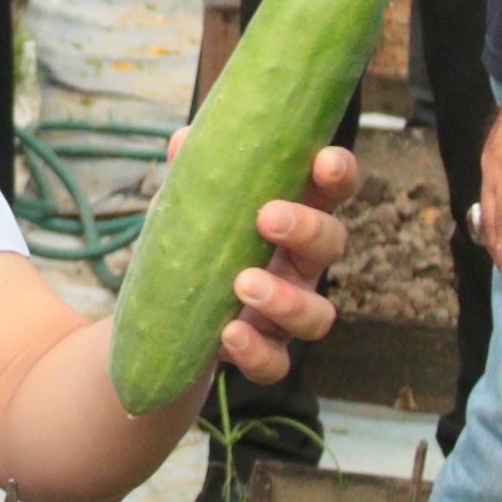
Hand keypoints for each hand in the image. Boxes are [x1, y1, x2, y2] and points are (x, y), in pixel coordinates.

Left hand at [159, 131, 358, 388]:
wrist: (163, 320)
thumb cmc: (193, 246)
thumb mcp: (187, 206)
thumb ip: (193, 176)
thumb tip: (184, 139)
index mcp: (291, 218)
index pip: (329, 191)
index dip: (338, 174)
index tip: (324, 161)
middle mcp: (299, 266)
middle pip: (333, 245)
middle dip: (309, 228)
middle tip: (268, 217)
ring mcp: (286, 315)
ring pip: (318, 315)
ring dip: (286, 299)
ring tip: (243, 283)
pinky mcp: (265, 354)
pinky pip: (276, 362)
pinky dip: (256, 351)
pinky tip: (228, 334)